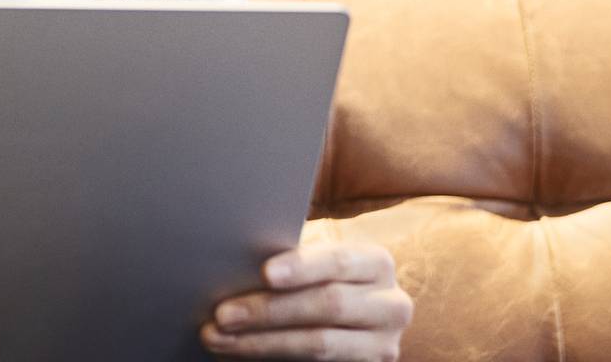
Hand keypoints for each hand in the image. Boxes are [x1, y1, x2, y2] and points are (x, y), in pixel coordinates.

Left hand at [201, 225, 411, 358]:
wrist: (358, 314)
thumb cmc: (321, 277)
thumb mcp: (317, 261)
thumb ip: (293, 259)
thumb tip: (238, 260)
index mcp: (376, 264)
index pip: (338, 262)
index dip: (302, 267)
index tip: (264, 273)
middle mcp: (391, 305)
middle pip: (327, 306)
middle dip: (268, 311)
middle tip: (221, 314)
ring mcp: (383, 346)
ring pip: (320, 345)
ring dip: (262, 343)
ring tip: (219, 339)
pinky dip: (274, 361)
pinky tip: (241, 355)